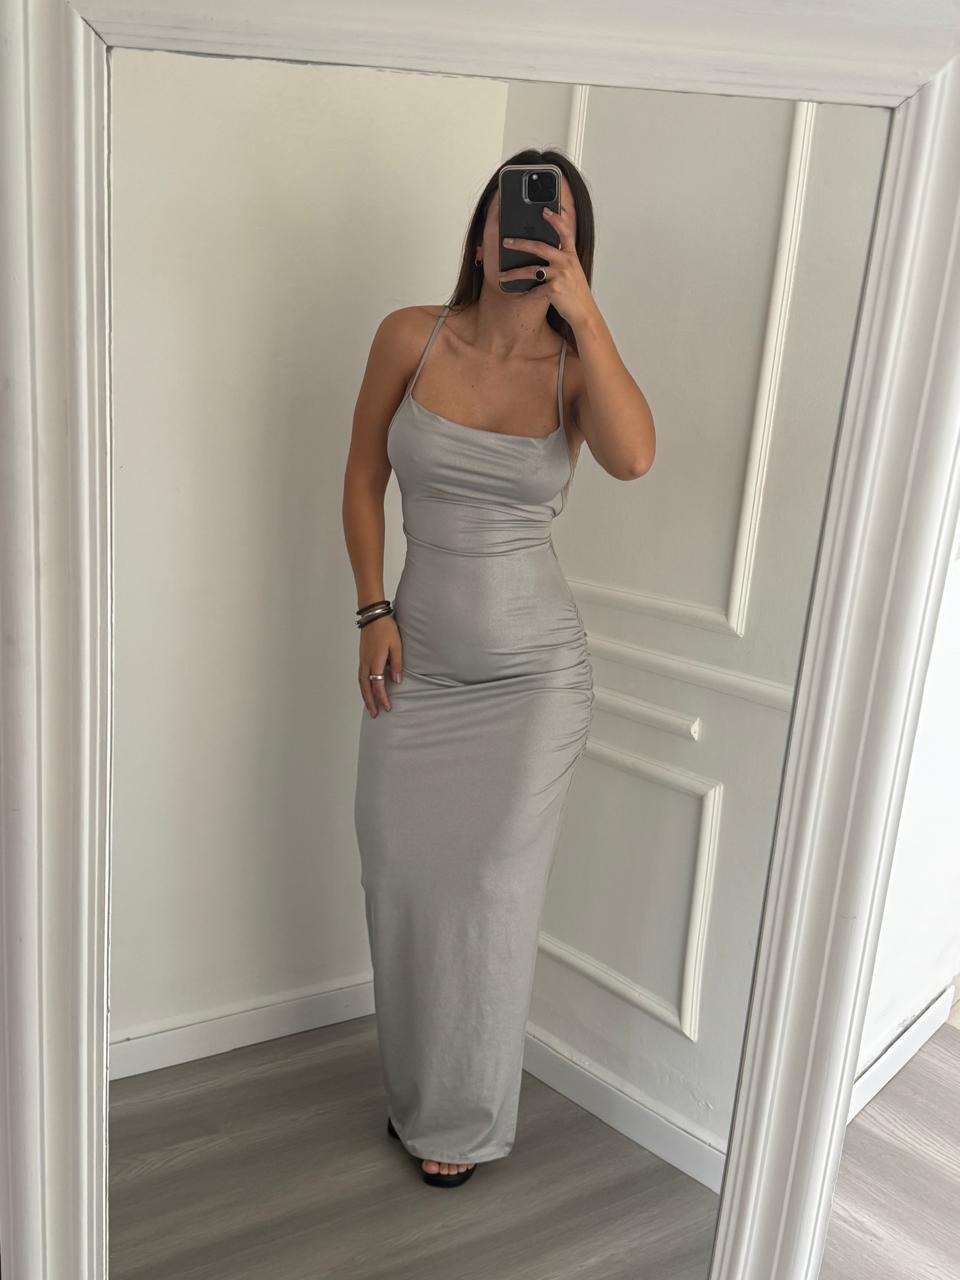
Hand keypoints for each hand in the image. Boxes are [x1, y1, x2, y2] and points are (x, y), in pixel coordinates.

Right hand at [359, 615, 402, 716]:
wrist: (373, 616)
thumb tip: (396, 681)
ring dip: (365, 695)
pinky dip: (363, 686)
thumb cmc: (386, 629)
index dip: (382, 697)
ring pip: (361, 682)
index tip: (387, 707)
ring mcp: (363, 660)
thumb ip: (396, 664)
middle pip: (366, 687)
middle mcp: (366, 663)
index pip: (378, 685)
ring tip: (369, 705)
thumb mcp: (396, 646)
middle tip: (374, 713)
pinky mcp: (362, 656)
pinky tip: (367, 688)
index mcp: (375, 661)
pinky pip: (361, 675)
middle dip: (370, 702)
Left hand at [499, 203, 596, 328]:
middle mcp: (566, 262)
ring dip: (514, 273)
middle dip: (520, 243)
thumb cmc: (576, 293)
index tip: (544, 210)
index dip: (555, 219)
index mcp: (571, 255)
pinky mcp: (554, 289)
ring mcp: (560, 275)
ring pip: (531, 270)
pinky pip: (534, 290)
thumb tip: (543, 252)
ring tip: (502, 275)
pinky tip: (516, 295)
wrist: (584, 312)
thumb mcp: (573, 272)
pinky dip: (525, 293)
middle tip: (506, 241)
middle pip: (540, 247)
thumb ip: (562, 260)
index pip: (565, 231)